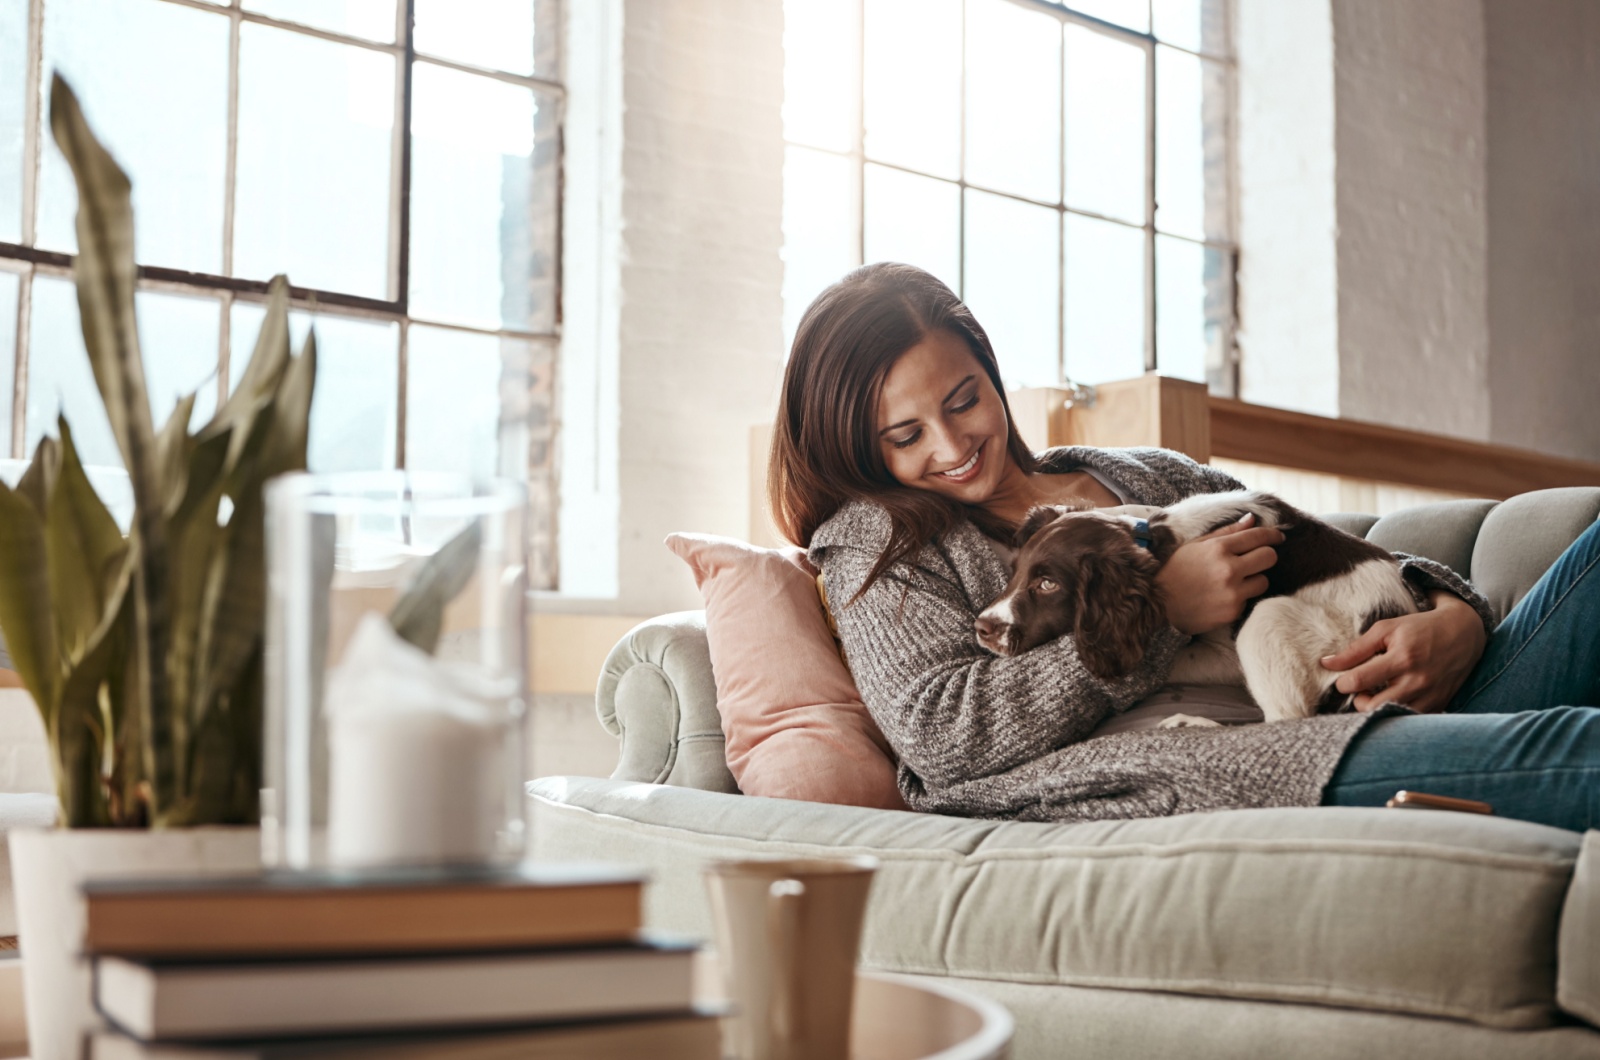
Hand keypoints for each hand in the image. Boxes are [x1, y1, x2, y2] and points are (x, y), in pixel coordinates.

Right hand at [1155, 515, 1283, 634]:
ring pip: (1263, 581)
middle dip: (1265, 556)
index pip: (1258, 537)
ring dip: (1254, 579)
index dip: (1272, 535)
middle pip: (1269, 558)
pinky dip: (1240, 597)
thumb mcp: (1196, 545)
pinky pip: (1249, 600)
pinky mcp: (1232, 612)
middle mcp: (1228, 570)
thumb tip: (1252, 520)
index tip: (1278, 537)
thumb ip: (1227, 532)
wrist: (1157, 603)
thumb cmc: (1175, 570)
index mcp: (1218, 548)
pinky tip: (1223, 595)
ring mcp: (1232, 593)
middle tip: (1255, 559)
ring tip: (1235, 581)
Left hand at [1320, 592, 1486, 712]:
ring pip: (1391, 717)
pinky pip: (1409, 720)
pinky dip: (1395, 714)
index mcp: (1402, 657)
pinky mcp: (1438, 706)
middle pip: (1373, 706)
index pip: (1360, 680)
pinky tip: (1392, 699)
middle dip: (1358, 700)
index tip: (1343, 679)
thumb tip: (1326, 664)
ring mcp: (1430, 696)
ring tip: (1373, 695)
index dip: (1343, 682)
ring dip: (1375, 710)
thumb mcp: (1386, 629)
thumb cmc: (1419, 629)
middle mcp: (1417, 680)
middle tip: (1358, 689)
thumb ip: (1355, 648)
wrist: (1464, 633)